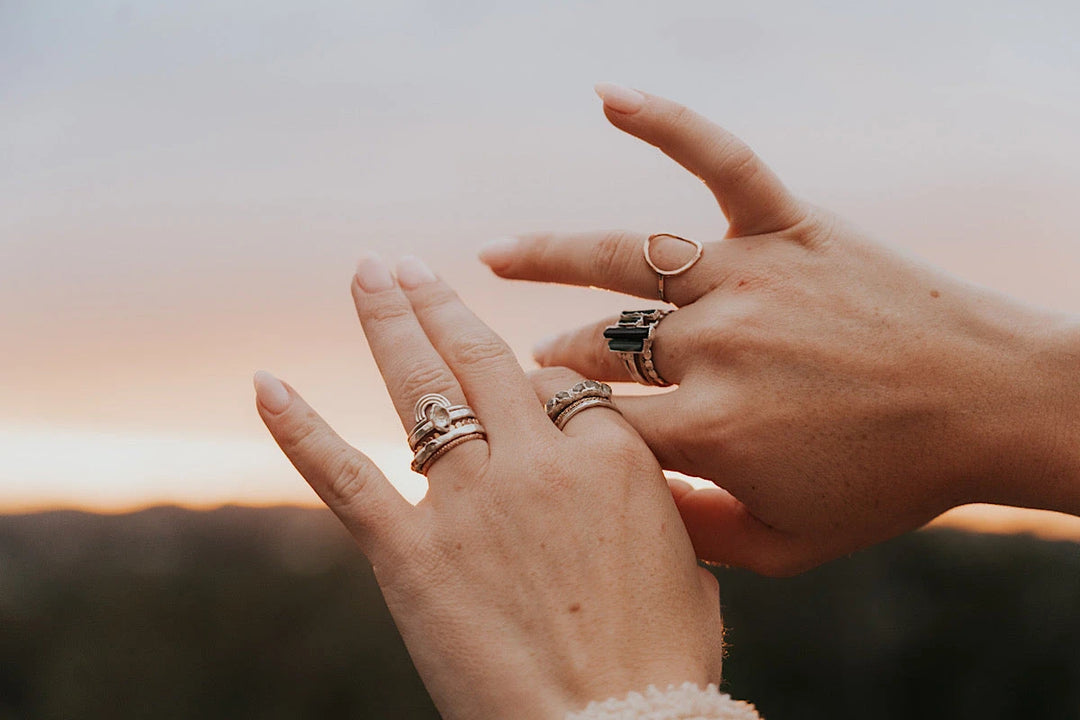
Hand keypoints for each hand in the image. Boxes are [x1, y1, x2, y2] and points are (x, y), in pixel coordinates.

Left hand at [254, 255, 723, 718]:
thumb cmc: (663, 665)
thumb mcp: (691, 562)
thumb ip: (656, 502)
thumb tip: (635, 479)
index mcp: (612, 458)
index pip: (557, 385)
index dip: (533, 380)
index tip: (519, 385)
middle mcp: (537, 463)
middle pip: (483, 357)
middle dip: (442, 303)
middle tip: (408, 266)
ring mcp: (470, 503)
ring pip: (422, 389)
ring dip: (389, 324)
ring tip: (370, 274)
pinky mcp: (411, 555)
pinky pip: (345, 476)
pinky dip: (299, 428)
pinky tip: (265, 382)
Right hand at [481, 85, 1079, 575]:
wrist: (995, 406)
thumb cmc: (892, 483)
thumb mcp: (789, 545)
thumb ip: (693, 536)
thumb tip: (622, 509)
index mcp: (709, 430)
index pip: (591, 425)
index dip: (546, 430)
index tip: (522, 433)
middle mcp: (715, 346)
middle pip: (597, 348)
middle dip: (552, 362)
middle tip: (531, 364)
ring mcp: (750, 277)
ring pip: (622, 256)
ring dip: (548, 255)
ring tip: (495, 256)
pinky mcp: (791, 227)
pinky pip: (720, 160)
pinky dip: (665, 122)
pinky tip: (606, 96)